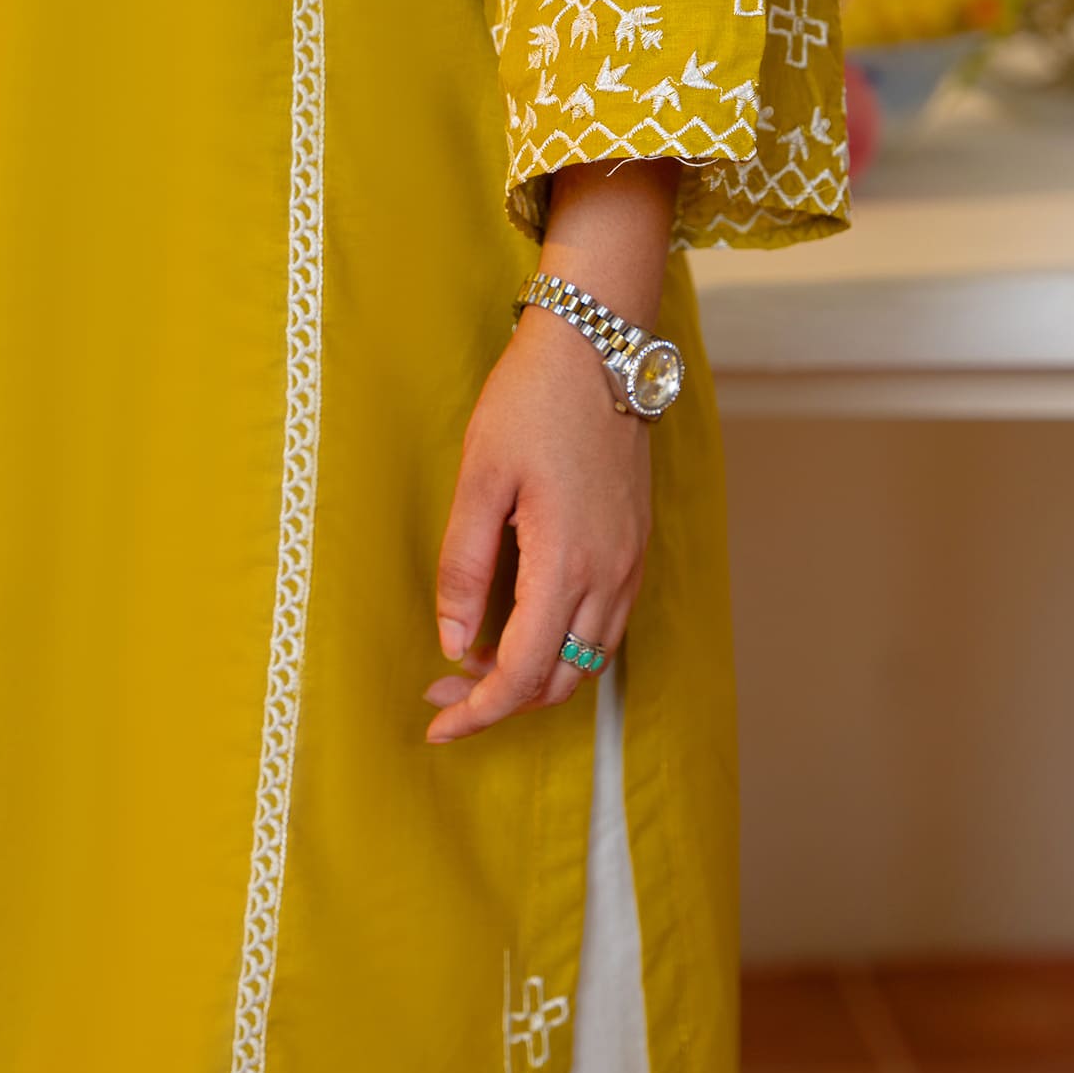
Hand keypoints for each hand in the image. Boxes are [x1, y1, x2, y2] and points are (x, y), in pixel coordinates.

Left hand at [426, 157, 677, 744]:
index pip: (522, 674)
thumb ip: (465, 565)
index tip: (438, 726)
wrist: (600, 346)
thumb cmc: (532, 402)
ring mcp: (630, 562)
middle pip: (561, 682)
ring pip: (588, 660)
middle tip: (444, 691)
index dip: (479, 712)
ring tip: (474, 658)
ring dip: (533, 675)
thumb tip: (452, 640)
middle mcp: (611, 575)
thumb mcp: (479, 478)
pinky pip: (604, 625)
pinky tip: (520, 620)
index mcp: (568, 563)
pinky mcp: (635, 545)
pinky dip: (562, 644)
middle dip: (500, 700)